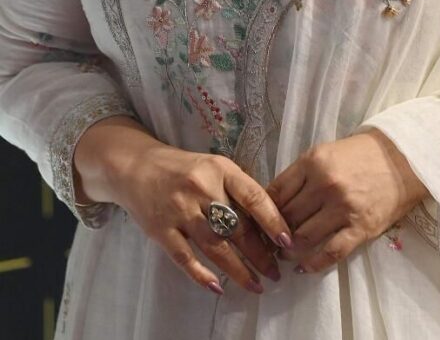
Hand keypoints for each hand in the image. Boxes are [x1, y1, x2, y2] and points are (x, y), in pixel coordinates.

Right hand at [73, 118, 293, 295]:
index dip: (273, 220)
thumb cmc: (184, 168)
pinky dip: (200, 275)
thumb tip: (269, 219)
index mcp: (220, 169)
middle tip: (276, 272)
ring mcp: (180, 210)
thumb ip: (237, 188)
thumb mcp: (214, 166)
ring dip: (238, 270)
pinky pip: (184, 257)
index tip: (288, 241)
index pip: (253, 196)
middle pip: (237, 226)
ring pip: (215, 246)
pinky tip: (217, 287)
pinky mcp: (161, 230)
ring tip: (256, 285)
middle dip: (259, 254)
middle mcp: (201, 188)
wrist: (136, 166)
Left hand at [266, 129, 427, 273]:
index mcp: (313, 162)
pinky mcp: (360, 228)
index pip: (276, 192)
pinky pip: (330, 252)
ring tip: (284, 253)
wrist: (402, 159)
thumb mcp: (325, 153)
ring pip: (303, 237)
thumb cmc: (360, 154)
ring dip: (289, 250)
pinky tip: (303, 268)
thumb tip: (275, 202)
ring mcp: (343, 208)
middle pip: (287, 217)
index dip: (263, 211)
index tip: (259, 221)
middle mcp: (325, 185)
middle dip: (274, 232)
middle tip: (269, 241)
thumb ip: (300, 175)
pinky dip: (313, 264)